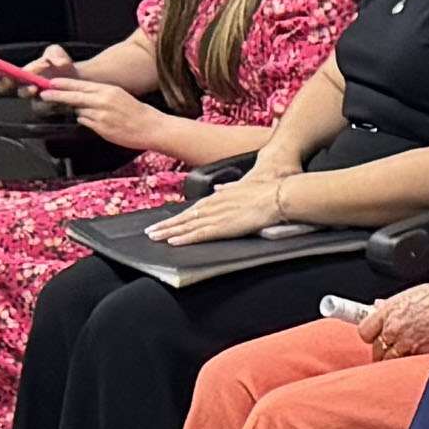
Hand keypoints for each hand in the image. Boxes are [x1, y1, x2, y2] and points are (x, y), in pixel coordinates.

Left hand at [62, 80, 181, 155]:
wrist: (150, 127)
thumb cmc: (136, 112)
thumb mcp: (118, 96)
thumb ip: (99, 95)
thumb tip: (82, 98)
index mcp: (108, 90)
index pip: (81, 85)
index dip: (64, 84)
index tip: (51, 83)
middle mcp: (103, 101)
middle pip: (74, 96)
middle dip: (57, 95)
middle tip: (44, 94)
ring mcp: (101, 115)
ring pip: (79, 111)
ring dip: (80, 112)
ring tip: (97, 115)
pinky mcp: (101, 128)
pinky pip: (86, 122)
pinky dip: (87, 121)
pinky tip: (100, 123)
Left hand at [153, 168, 297, 248]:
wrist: (278, 195)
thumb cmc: (266, 191)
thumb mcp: (244, 186)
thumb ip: (230, 188)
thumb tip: (222, 187)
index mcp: (219, 198)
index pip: (193, 209)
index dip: (177, 217)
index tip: (165, 222)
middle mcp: (213, 205)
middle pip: (184, 217)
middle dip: (166, 225)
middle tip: (150, 232)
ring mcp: (217, 216)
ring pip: (187, 226)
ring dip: (169, 232)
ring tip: (154, 238)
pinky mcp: (223, 227)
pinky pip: (199, 234)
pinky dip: (185, 238)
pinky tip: (173, 242)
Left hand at [360, 276, 428, 358]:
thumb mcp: (415, 294)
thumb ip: (394, 304)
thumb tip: (379, 306)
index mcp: (390, 311)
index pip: (365, 331)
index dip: (372, 335)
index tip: (376, 336)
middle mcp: (395, 329)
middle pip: (377, 349)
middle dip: (385, 349)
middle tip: (395, 346)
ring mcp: (408, 344)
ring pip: (391, 361)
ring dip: (397, 359)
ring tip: (409, 353)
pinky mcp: (422, 356)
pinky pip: (409, 365)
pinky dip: (414, 363)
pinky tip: (421, 355)